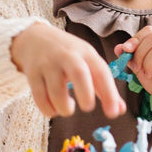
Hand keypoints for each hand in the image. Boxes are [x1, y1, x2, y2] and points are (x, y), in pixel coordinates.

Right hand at [11, 22, 125, 118]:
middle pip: (79, 73)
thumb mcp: (87, 62)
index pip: (101, 71)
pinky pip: (39, 97)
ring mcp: (48, 63)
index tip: (114, 113)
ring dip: (64, 107)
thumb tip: (119, 109)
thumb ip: (102, 86)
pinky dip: (48, 109)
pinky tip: (54, 107)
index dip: (110, 93)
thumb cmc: (68, 54)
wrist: (35, 38)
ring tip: (69, 108)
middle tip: (88, 107)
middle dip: (86, 95)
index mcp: (86, 53)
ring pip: (56, 91)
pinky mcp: (32, 73)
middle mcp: (68, 55)